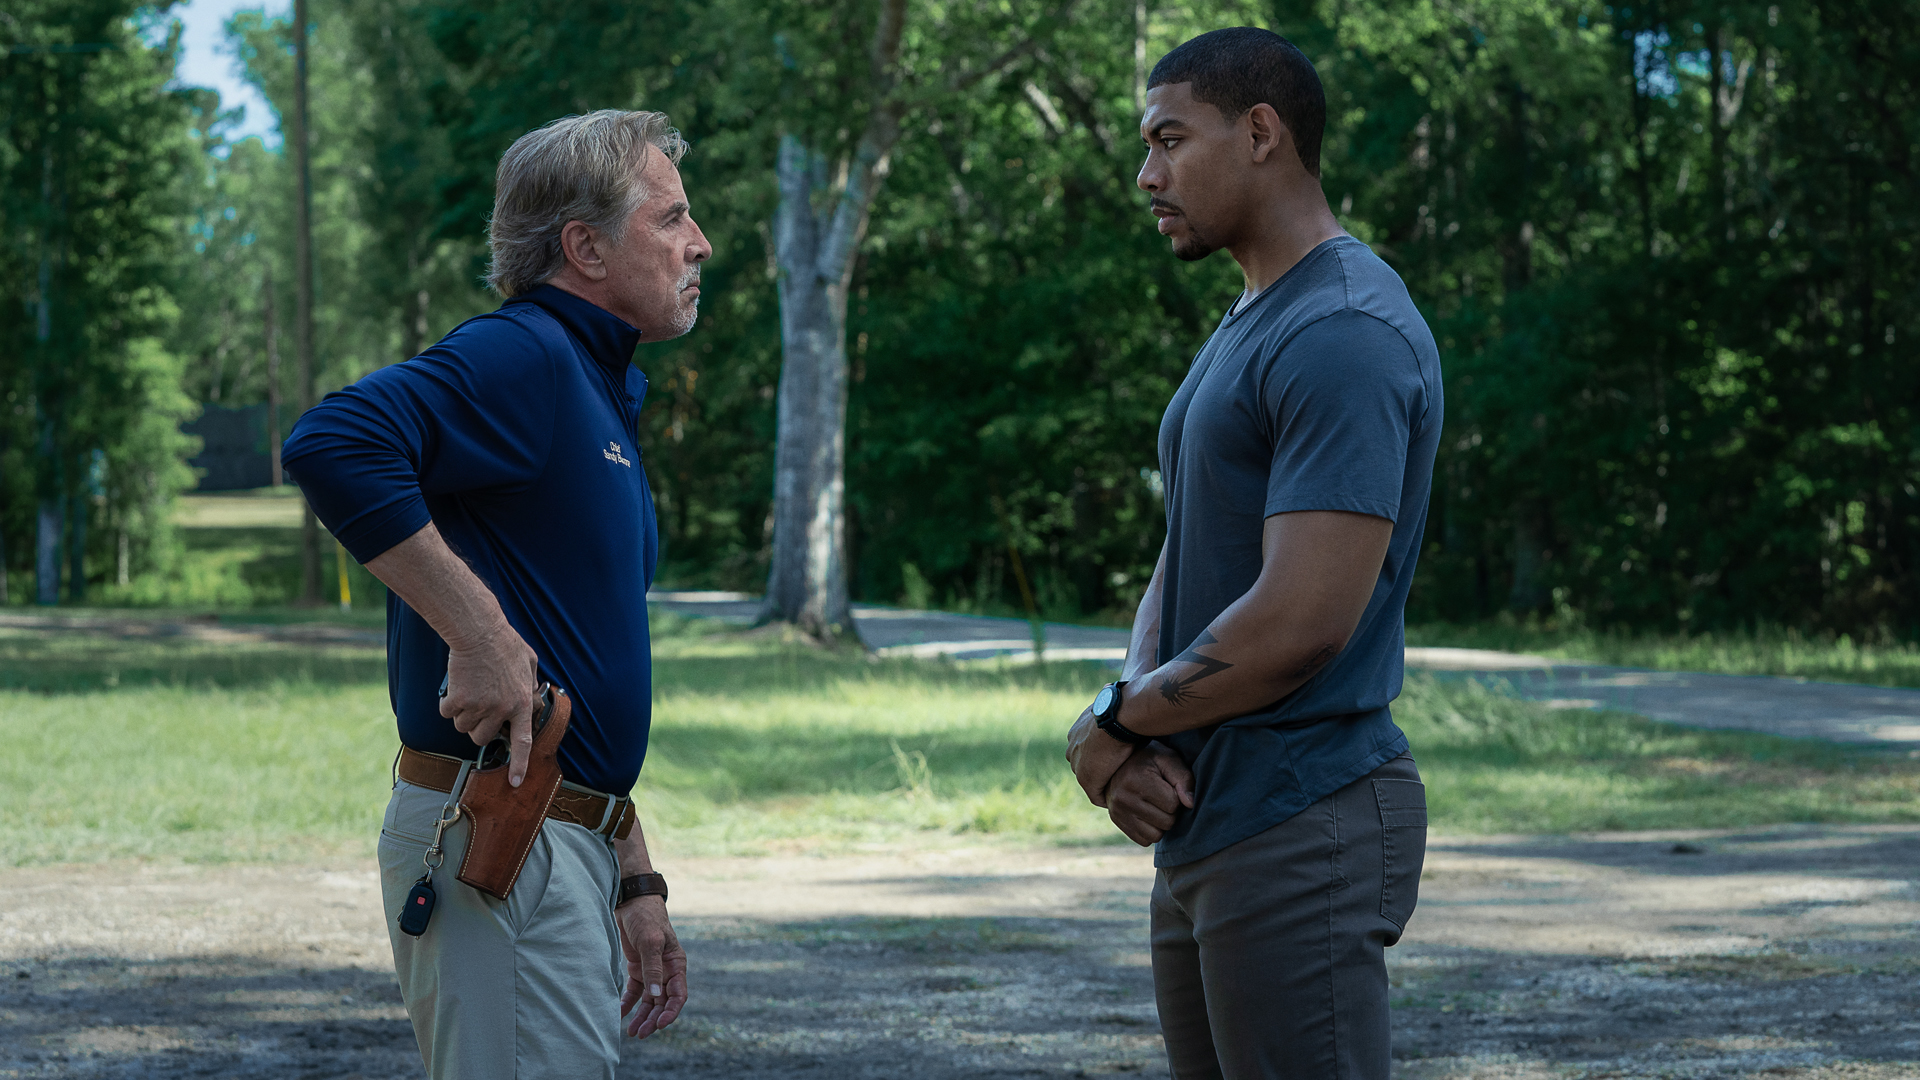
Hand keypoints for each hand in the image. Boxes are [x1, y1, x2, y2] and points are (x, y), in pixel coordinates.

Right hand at [440, 621, 538, 785]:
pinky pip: (446, 714)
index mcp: (521, 703)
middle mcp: (501, 710)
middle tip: (478, 707)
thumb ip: (529, 684)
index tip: (515, 783)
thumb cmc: (505, 643)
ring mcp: (479, 707)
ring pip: (463, 727)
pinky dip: (447, 703)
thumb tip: (530, 697)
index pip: (522, 742)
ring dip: (462, 714)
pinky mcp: (458, 701)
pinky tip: (455, 686)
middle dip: (478, 728)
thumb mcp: (529, 663)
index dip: (519, 764)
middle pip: (482, 738)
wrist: (479, 632)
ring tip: (469, 690)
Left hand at [616, 896, 687, 1038]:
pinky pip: (634, 992)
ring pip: (649, 1000)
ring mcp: (651, 971)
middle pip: (662, 1002)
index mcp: (676, 964)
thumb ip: (652, 967)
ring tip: (632, 1032)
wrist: (630, 902)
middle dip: (653, 1019)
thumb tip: (655, 994)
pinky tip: (620, 1015)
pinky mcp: (636, 969)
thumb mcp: (651, 941)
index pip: (678, 995)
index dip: (671, 1012)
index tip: (660, 1025)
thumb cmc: (646, 918)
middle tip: (640, 1033)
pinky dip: (628, 1004)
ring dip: (642, 1016)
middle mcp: (666, 970)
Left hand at [1065, 706, 1134, 807]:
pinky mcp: (1086, 779)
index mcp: (1078, 729)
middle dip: (1100, 769)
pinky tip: (1123, 797)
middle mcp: (1072, 746)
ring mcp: (1077, 763)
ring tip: (1124, 787)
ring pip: (1091, 779)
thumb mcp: (1116, 707)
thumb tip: (1117, 703)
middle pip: (1086, 764)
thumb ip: (1113, 712)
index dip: (1102, 754)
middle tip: (1121, 774)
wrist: (1118, 716)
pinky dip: (1107, 798)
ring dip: (1105, 783)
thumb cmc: (1123, 708)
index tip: (1117, 757)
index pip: (1087, 747)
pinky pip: (1096, 795)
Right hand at [1106, 745, 1194, 845]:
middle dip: (1171, 811)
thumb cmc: (1149, 761)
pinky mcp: (1118, 823)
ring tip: (1156, 806)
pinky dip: (1150, 831)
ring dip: (1162, 823)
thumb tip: (1190, 803)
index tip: (1169, 786)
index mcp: (1136, 779)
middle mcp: (1124, 798)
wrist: (1118, 765)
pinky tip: (1147, 815)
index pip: (1172, 804)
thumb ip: (1183, 778)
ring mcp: (1118, 813)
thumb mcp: (1168, 759)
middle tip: (1163, 796)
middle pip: (1167, 822)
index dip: (1177, 795)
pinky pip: (1145, 841)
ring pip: (1157, 835)